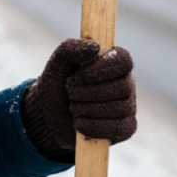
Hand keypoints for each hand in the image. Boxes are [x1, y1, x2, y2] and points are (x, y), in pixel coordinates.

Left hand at [22, 38, 136, 155]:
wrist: (49, 114)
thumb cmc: (58, 83)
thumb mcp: (57, 62)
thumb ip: (72, 48)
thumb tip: (95, 47)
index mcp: (113, 62)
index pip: (124, 60)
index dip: (104, 67)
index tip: (82, 72)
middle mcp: (125, 83)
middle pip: (122, 87)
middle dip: (89, 91)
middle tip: (70, 91)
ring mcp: (128, 107)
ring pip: (119, 109)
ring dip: (87, 108)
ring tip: (73, 106)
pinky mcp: (124, 129)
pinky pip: (120, 129)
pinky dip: (94, 126)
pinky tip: (79, 123)